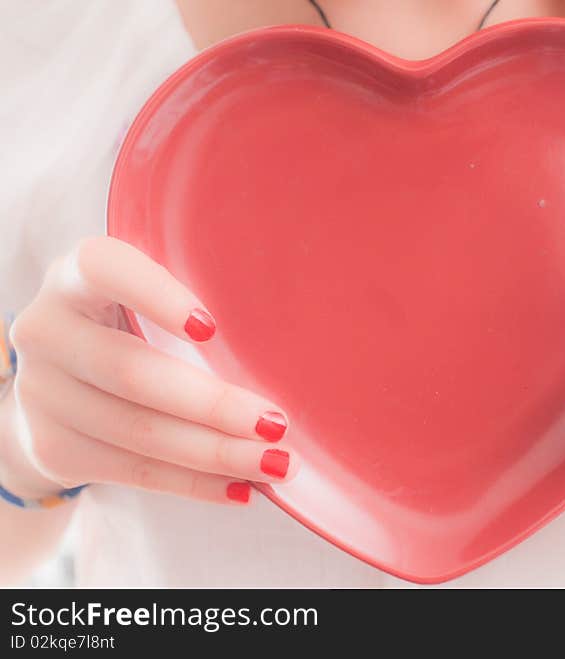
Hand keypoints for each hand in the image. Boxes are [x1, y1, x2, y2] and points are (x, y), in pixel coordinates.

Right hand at [1, 237, 295, 505]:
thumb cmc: (136, 324)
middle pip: (133, 373)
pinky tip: (240, 489)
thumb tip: (287, 346)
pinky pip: (134, 471)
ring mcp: (42, 393)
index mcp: (75, 276)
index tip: (210, 328)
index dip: (155, 296)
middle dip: (214, 405)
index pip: (106, 270)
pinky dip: (193, 483)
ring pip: (139, 432)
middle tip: (277, 424)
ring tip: (275, 464)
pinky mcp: (53, 447)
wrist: (64, 384)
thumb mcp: (152, 297)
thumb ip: (194, 304)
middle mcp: (46, 330)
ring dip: (216, 454)